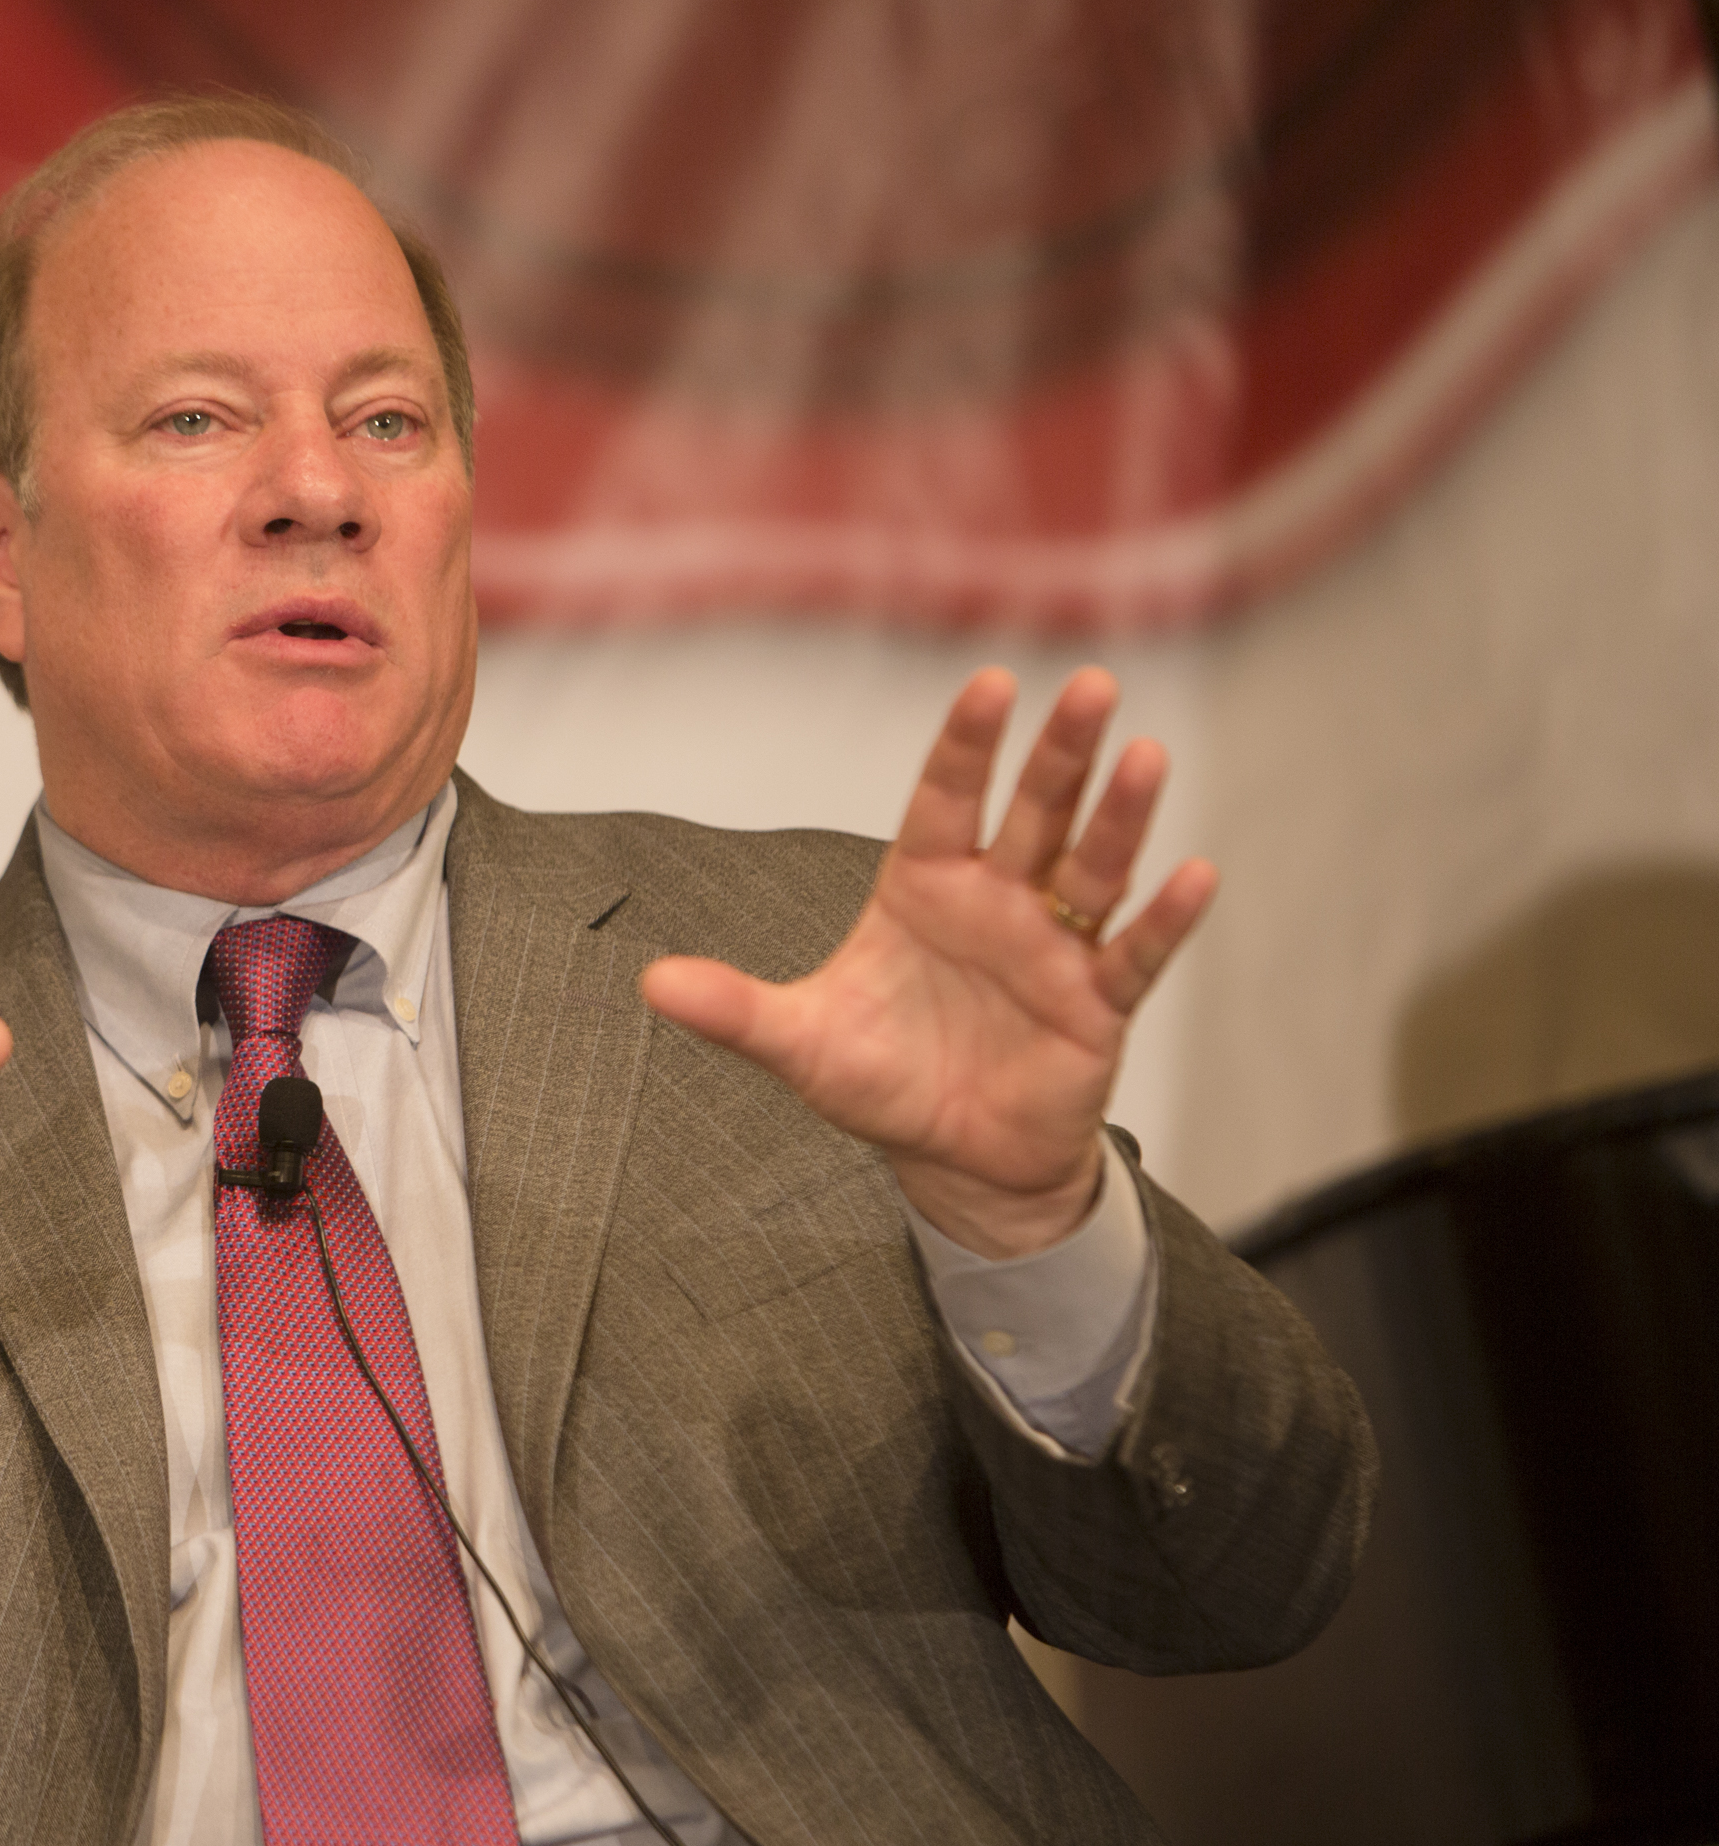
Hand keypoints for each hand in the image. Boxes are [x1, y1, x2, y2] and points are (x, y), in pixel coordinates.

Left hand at [641, 667, 1214, 1258]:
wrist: (955, 1162)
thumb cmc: (883, 1082)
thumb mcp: (802, 1046)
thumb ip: (735, 1010)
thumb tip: (650, 983)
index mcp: (925, 889)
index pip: (947, 800)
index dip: (967, 746)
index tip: (989, 684)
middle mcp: (998, 902)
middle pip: (1035, 811)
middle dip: (1060, 753)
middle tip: (1089, 683)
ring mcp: (1054, 948)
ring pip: (1093, 867)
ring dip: (1121, 815)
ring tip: (1144, 754)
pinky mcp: (1097, 1004)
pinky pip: (1135, 953)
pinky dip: (1164, 918)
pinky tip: (1194, 874)